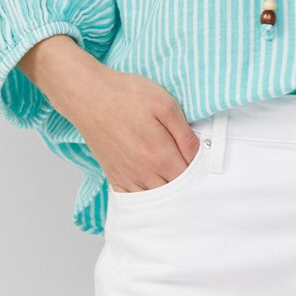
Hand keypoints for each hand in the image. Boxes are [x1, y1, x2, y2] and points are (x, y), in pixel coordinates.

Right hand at [69, 69, 200, 193]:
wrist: (90, 96)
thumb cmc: (128, 95)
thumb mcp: (165, 104)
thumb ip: (184, 133)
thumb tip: (198, 154)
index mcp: (160, 155)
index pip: (190, 177)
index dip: (200, 170)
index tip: (204, 162)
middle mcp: (144, 173)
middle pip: (174, 192)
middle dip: (186, 184)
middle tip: (192, 170)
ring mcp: (127, 177)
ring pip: (155, 199)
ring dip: (168, 193)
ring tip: (175, 178)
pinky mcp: (113, 177)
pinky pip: (133, 200)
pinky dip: (146, 199)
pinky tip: (153, 188)